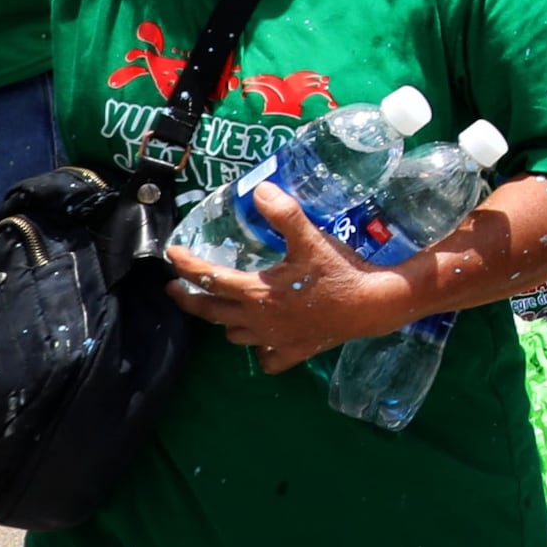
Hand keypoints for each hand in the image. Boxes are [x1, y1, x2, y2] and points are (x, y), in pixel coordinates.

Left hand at [171, 185, 422, 370]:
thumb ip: (284, 214)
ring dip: (222, 321)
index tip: (173, 254)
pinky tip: (262, 339)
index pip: (209, 278)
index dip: (187, 265)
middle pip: (210, 312)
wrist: (373, 305)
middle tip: (175, 288)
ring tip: (222, 307)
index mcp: (256, 292)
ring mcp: (275, 339)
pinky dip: (258, 348)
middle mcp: (258, 320)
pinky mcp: (294, 351)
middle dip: (187, 299)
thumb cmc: (339, 271)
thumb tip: (259, 189)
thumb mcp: (311, 239)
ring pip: (233, 336)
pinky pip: (265, 357)